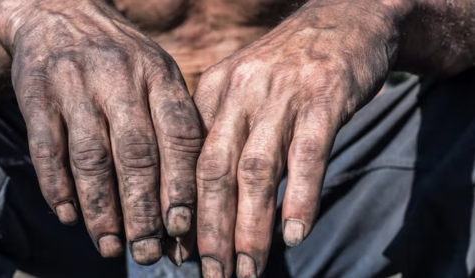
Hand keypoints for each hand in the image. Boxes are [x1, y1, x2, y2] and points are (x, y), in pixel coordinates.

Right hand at [0, 0, 201, 264]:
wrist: (57, 14)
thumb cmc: (121, 60)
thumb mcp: (157, 74)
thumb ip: (175, 124)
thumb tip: (190, 196)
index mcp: (159, 74)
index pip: (178, 135)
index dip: (181, 185)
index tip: (182, 228)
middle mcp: (119, 77)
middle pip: (136, 155)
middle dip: (143, 210)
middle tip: (147, 252)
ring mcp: (75, 84)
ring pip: (91, 158)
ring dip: (101, 209)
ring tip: (109, 246)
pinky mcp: (36, 93)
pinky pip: (46, 148)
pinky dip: (57, 186)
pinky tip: (68, 216)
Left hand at [193, 1, 401, 276]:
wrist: (346, 17)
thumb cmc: (292, 65)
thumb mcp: (247, 87)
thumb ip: (227, 130)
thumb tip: (213, 193)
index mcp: (215, 91)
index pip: (190, 160)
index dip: (185, 209)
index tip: (183, 251)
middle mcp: (242, 92)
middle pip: (215, 170)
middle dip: (210, 229)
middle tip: (210, 272)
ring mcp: (283, 94)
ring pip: (257, 170)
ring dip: (251, 225)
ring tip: (248, 268)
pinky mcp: (325, 97)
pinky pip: (308, 155)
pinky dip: (299, 198)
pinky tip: (295, 233)